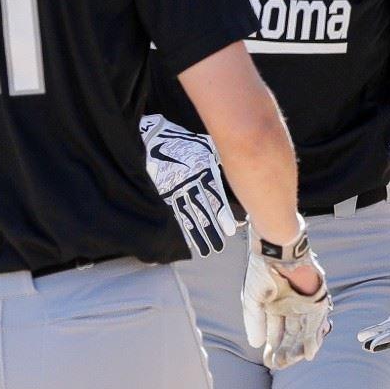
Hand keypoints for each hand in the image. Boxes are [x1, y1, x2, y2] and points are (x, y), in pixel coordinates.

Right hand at [140, 114, 237, 257]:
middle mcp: (189, 183)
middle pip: (202, 211)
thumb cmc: (183, 144)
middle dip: (211, 230)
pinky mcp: (163, 193)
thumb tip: (235, 173)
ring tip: (206, 249)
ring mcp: (175, 189)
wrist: (154, 139)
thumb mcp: (204, 149)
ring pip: (188, 216)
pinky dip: (181, 228)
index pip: (214, 197)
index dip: (222, 215)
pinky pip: (174, 214)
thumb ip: (217, 164)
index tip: (230, 230)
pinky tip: (188, 240)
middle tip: (219, 246)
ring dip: (198, 235)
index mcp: (201, 171)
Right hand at [241, 224, 332, 370]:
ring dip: (300, 347)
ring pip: (304, 330)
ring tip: (295, 361)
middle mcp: (290, 306)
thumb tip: (255, 344)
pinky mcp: (316, 299)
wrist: (278, 249)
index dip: (272, 346)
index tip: (269, 360)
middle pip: (291, 333)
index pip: (275, 330)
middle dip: (286, 350)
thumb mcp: (253, 299)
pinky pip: (317, 322)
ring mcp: (304, 303)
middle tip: (281, 365)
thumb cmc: (262, 270)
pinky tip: (310, 353)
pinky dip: (315, 337)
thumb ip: (255, 322)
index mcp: (274, 304)